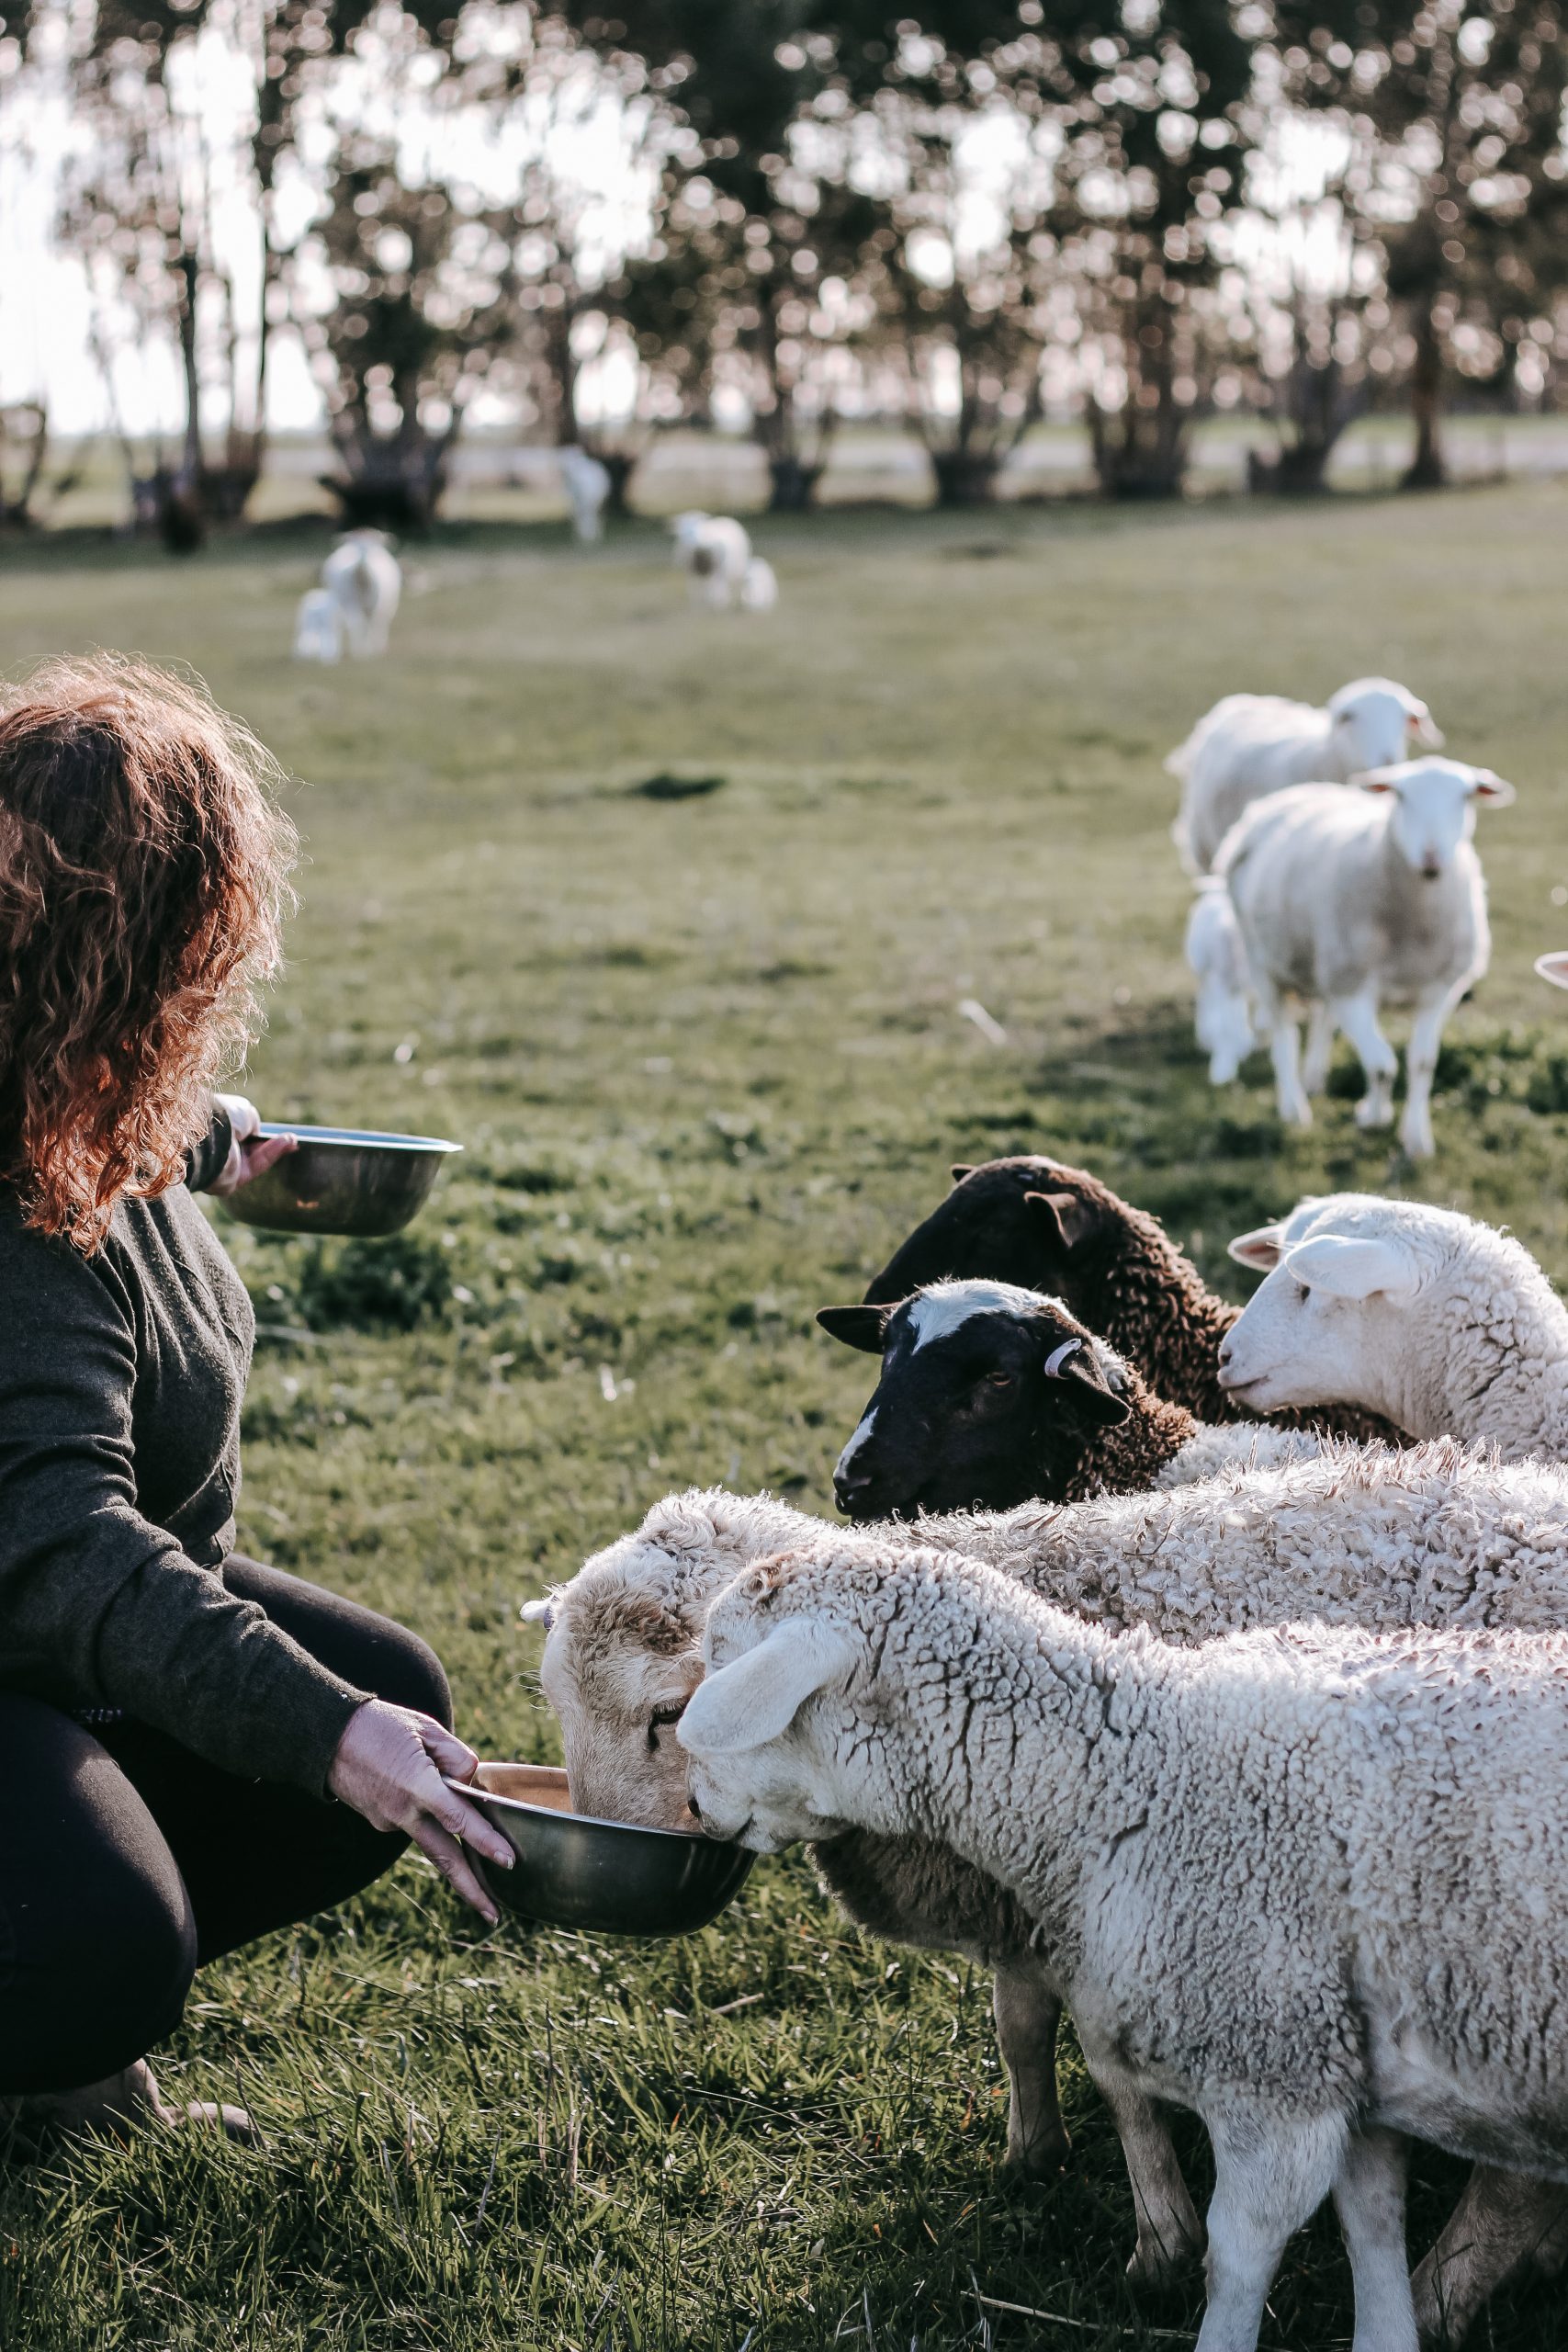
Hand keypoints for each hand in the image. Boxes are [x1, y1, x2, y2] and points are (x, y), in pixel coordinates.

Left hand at [210, 1093, 296, 1195]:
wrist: (206, 1135)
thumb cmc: (219, 1117)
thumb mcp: (241, 1110)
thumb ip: (252, 1121)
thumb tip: (256, 1133)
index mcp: (210, 1131)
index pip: (233, 1133)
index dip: (253, 1130)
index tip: (268, 1129)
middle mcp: (214, 1150)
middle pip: (247, 1149)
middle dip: (269, 1143)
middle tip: (290, 1138)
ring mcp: (222, 1167)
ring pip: (254, 1158)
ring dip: (275, 1148)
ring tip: (293, 1139)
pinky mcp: (230, 1182)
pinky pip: (255, 1166)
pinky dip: (272, 1154)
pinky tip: (288, 1143)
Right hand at [327, 1700, 515, 1924]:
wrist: (327, 1739)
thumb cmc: (381, 1726)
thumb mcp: (425, 1729)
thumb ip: (455, 1756)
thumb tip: (471, 1782)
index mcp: (417, 1785)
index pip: (458, 1819)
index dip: (485, 1842)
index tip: (508, 1862)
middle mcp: (403, 1811)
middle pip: (444, 1858)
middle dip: (471, 1889)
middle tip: (495, 1917)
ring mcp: (389, 1821)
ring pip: (431, 1845)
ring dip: (455, 1865)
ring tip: (479, 1886)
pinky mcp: (381, 1823)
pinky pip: (415, 1824)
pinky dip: (429, 1821)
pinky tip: (426, 1800)